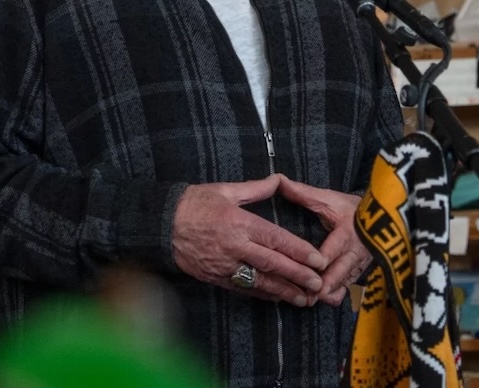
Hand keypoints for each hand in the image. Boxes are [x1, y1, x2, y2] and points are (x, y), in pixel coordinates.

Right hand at [172, 175, 327, 306]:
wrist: (160, 224)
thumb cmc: (193, 204)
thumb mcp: (225, 190)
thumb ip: (256, 189)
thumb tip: (279, 180)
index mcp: (240, 223)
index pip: (276, 240)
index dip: (299, 251)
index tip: (318, 260)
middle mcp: (235, 247)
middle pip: (272, 264)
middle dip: (298, 276)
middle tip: (318, 284)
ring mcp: (224, 265)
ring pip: (260, 282)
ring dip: (284, 291)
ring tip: (303, 298)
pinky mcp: (215, 277)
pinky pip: (243, 288)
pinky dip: (262, 294)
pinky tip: (277, 298)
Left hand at [277, 177, 367, 305]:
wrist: (384, 215)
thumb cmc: (352, 207)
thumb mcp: (329, 199)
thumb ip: (304, 194)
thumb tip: (279, 181)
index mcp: (345, 235)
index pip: (331, 252)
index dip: (319, 262)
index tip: (309, 270)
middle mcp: (354, 253)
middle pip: (337, 275)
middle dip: (321, 287)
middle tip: (305, 295)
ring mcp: (360, 266)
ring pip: (343, 285)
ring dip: (326, 293)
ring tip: (308, 300)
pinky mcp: (361, 273)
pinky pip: (348, 288)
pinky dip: (334, 294)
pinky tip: (321, 298)